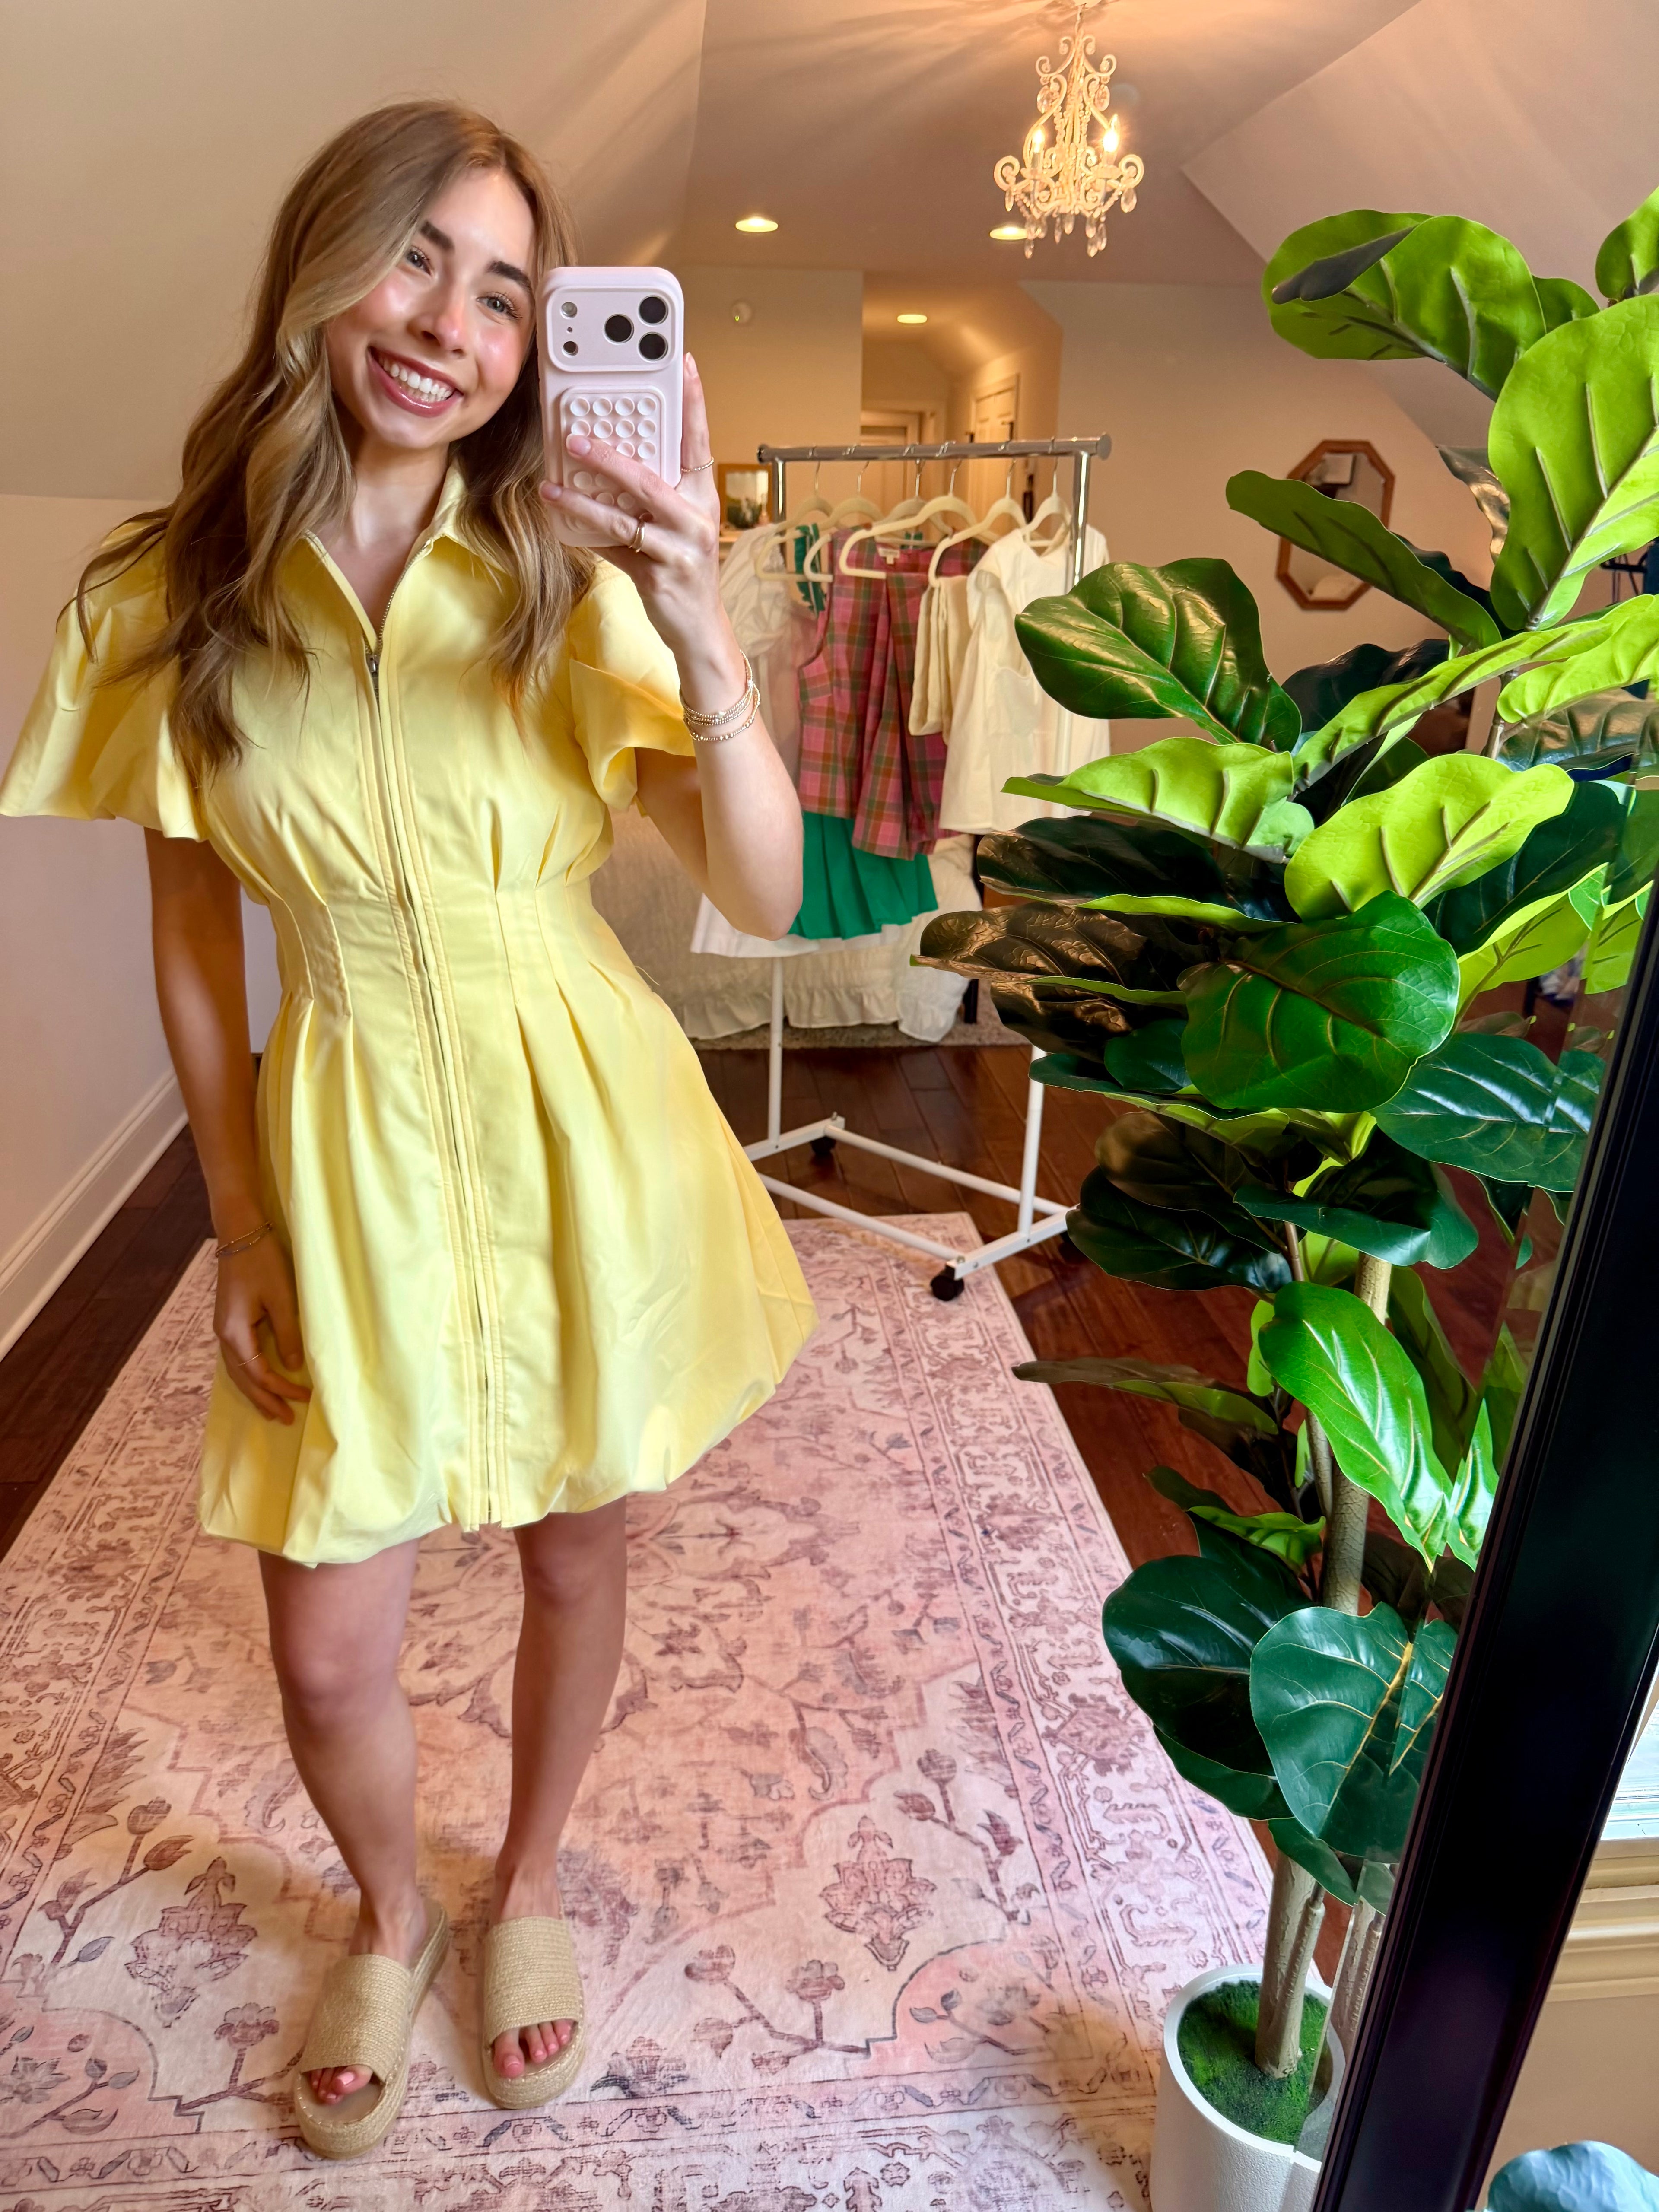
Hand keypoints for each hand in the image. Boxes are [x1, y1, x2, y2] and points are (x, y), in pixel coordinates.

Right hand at [215, 1235, 310, 1424]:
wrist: (240, 1232)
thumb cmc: (262, 1260)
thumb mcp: (281, 1297)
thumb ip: (287, 1333)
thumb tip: (292, 1366)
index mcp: (234, 1332)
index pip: (258, 1373)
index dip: (280, 1389)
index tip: (305, 1397)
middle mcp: (224, 1335)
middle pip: (243, 1379)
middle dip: (264, 1400)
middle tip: (286, 1420)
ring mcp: (224, 1328)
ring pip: (237, 1371)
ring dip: (255, 1391)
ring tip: (272, 1410)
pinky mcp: (229, 1320)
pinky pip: (238, 1358)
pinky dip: (249, 1375)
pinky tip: (259, 1381)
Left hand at [540, 355, 740, 693]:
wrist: (701, 630)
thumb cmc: (687, 571)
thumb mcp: (681, 527)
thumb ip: (657, 495)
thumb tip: (611, 461)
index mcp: (703, 499)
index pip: (699, 442)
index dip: (692, 402)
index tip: (683, 363)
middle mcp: (696, 521)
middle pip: (649, 479)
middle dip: (609, 457)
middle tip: (575, 437)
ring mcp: (679, 551)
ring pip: (624, 518)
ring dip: (583, 500)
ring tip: (552, 485)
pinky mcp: (658, 578)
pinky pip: (613, 551)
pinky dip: (584, 536)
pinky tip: (560, 521)